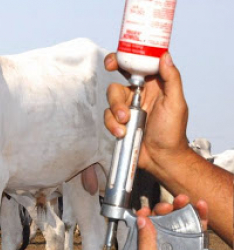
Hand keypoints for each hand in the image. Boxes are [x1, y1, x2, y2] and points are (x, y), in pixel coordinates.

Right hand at [104, 52, 192, 177]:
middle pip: (117, 83)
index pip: (136, 66)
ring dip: (115, 111)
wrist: (162, 157)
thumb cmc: (172, 132)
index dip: (123, 59)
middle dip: (115, 94)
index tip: (113, 62)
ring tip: (126, 122)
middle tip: (119, 107)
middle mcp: (138, 95)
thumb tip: (164, 56)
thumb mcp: (176, 103)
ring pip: (110, 101)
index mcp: (153, 85)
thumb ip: (171, 78)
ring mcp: (127, 109)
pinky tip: (123, 132)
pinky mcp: (118, 122)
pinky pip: (107, 117)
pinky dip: (113, 125)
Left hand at [133, 194, 220, 249]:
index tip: (145, 210)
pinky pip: (199, 229)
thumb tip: (141, 220)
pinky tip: (201, 206)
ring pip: (180, 222)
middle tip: (167, 205)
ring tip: (185, 199)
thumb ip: (144, 242)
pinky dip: (200, 216)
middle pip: (162, 222)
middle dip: (164, 209)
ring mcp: (181, 247)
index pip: (142, 230)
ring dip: (183, 208)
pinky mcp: (198, 248)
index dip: (143, 218)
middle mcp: (163, 248)